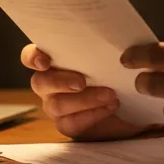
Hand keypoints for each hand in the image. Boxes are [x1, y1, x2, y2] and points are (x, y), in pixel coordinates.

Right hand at [22, 44, 159, 140]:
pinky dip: (92, 114)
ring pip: (57, 105)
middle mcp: (48, 84)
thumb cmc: (115, 73)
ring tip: (110, 94)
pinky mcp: (67, 125)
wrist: (132, 105)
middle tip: (82, 82)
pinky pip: (71, 123)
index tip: (44, 61)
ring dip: (84, 99)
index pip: (30, 57)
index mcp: (54, 62)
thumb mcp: (111, 58)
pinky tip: (110, 107)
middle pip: (40, 82)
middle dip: (61, 81)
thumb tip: (114, 38)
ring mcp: (55, 106)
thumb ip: (102, 48)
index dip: (32, 57)